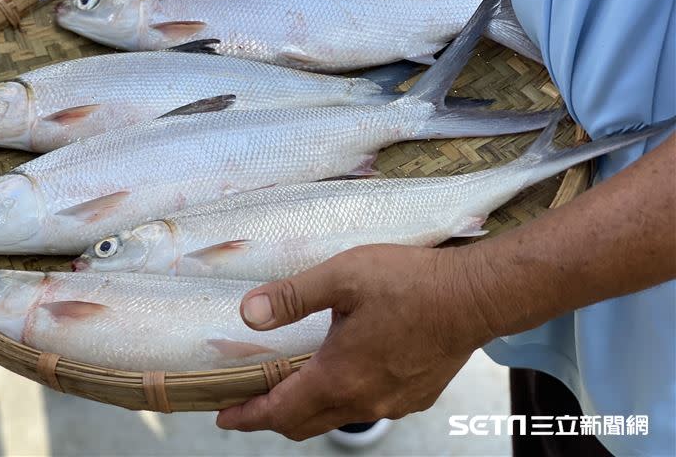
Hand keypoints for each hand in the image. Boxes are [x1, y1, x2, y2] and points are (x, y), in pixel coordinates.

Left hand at [216, 243, 495, 439]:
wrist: (475, 296)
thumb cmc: (410, 282)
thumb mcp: (342, 277)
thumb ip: (292, 297)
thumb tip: (248, 313)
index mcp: (339, 376)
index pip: (280, 412)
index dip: (247, 417)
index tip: (224, 417)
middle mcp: (364, 400)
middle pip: (304, 423)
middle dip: (271, 417)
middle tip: (250, 403)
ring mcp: (393, 402)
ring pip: (336, 416)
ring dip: (308, 407)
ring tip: (292, 384)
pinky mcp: (415, 396)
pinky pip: (368, 406)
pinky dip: (342, 398)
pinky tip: (345, 372)